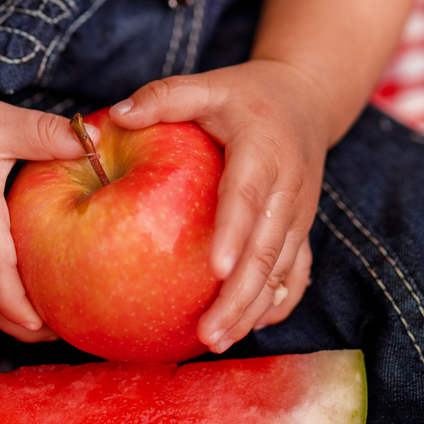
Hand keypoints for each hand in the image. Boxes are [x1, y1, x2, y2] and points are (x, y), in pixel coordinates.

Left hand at [110, 60, 329, 353]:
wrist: (306, 99)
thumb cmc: (245, 95)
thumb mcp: (208, 84)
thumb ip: (164, 97)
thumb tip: (116, 115)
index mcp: (262, 149)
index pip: (246, 195)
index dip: (234, 232)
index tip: (215, 268)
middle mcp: (287, 187)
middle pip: (266, 248)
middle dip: (240, 294)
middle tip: (208, 332)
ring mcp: (299, 213)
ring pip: (282, 269)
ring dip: (254, 307)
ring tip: (219, 339)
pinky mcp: (301, 228)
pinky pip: (297, 271)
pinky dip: (279, 301)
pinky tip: (252, 325)